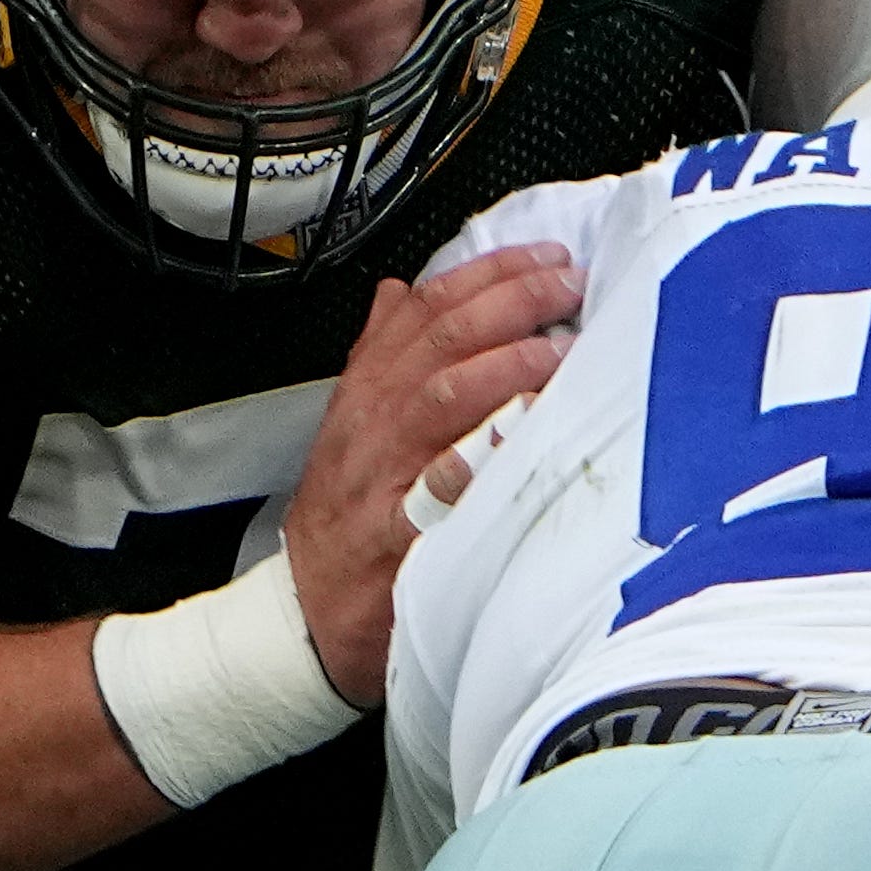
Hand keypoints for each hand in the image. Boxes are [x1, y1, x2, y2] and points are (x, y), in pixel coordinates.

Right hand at [284, 242, 581, 703]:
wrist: (302, 614)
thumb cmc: (342, 517)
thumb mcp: (352, 426)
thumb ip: (380, 355)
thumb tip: (401, 290)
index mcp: (368, 392)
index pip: (427, 310)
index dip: (489, 274)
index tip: (547, 257)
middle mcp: (375, 424)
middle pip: (442, 341)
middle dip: (511, 302)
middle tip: (568, 286)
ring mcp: (384, 478)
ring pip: (440, 399)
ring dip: (503, 366)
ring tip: (558, 349)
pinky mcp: (395, 537)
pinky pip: (436, 491)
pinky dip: (476, 459)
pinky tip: (517, 438)